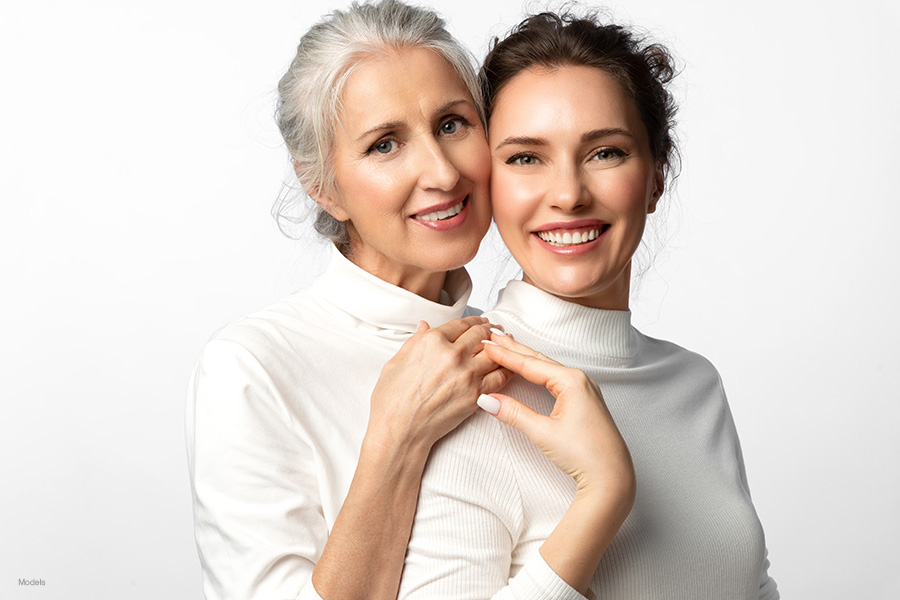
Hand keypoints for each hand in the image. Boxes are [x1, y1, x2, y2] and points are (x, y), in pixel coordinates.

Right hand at [366, 316, 510, 453]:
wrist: (400, 432)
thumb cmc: (392, 401)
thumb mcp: (395, 363)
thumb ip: (414, 341)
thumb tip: (424, 326)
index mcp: (431, 342)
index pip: (460, 324)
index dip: (473, 321)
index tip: (479, 322)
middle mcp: (451, 355)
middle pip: (480, 335)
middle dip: (490, 329)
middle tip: (495, 329)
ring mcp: (466, 375)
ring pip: (494, 352)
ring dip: (502, 346)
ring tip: (507, 343)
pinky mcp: (476, 395)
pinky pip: (500, 376)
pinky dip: (507, 369)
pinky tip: (509, 366)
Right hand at [478, 333, 634, 501]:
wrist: (612, 477)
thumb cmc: (585, 455)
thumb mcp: (543, 433)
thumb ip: (514, 413)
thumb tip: (488, 400)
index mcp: (572, 381)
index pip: (530, 364)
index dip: (506, 355)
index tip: (487, 345)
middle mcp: (581, 380)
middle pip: (539, 360)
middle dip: (514, 349)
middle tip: (492, 338)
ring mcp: (585, 389)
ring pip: (548, 368)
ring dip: (526, 359)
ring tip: (507, 348)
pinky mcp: (585, 401)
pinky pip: (557, 379)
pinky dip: (538, 372)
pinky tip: (530, 370)